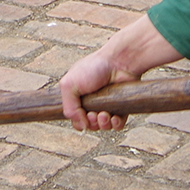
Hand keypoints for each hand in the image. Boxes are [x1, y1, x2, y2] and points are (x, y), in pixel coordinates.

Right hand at [58, 15, 180, 130]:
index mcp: (79, 96)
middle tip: (93, 114)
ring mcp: (108, 105)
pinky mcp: (122, 107)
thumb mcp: (69, 84)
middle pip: (90, 125)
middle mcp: (93, 102)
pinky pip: (118, 125)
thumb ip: (68, 106)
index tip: (82, 115)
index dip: (78, 121)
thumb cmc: (93, 68)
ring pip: (104, 127)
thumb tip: (81, 126)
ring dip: (103, 124)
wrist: (119, 62)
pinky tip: (114, 117)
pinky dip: (115, 124)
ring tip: (104, 114)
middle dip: (91, 123)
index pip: (76, 118)